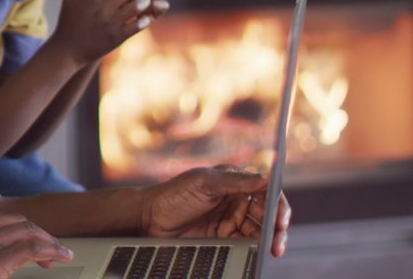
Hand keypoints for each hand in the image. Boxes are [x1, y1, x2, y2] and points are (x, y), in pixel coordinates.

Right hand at [50, 0, 151, 63]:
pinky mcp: (118, 37)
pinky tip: (143, 18)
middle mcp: (102, 8)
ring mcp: (111, 23)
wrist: (68, 51)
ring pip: (137, 5)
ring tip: (142, 2)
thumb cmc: (69, 21)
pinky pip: (138, 25)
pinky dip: (144, 19)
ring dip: (143, 2)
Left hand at [141, 166, 290, 257]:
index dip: (277, 205)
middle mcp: (236, 198)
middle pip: (267, 213)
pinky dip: (255, 248)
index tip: (280, 220)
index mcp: (234, 180)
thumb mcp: (203, 183)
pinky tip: (258, 253)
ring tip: (272, 250)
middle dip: (276, 227)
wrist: (149, 218)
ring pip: (260, 230)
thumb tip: (265, 177)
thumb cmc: (173, 194)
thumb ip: (234, 181)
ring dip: (269, 240)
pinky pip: (246, 242)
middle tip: (277, 242)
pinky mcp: (224, 236)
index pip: (266, 190)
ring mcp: (230, 218)